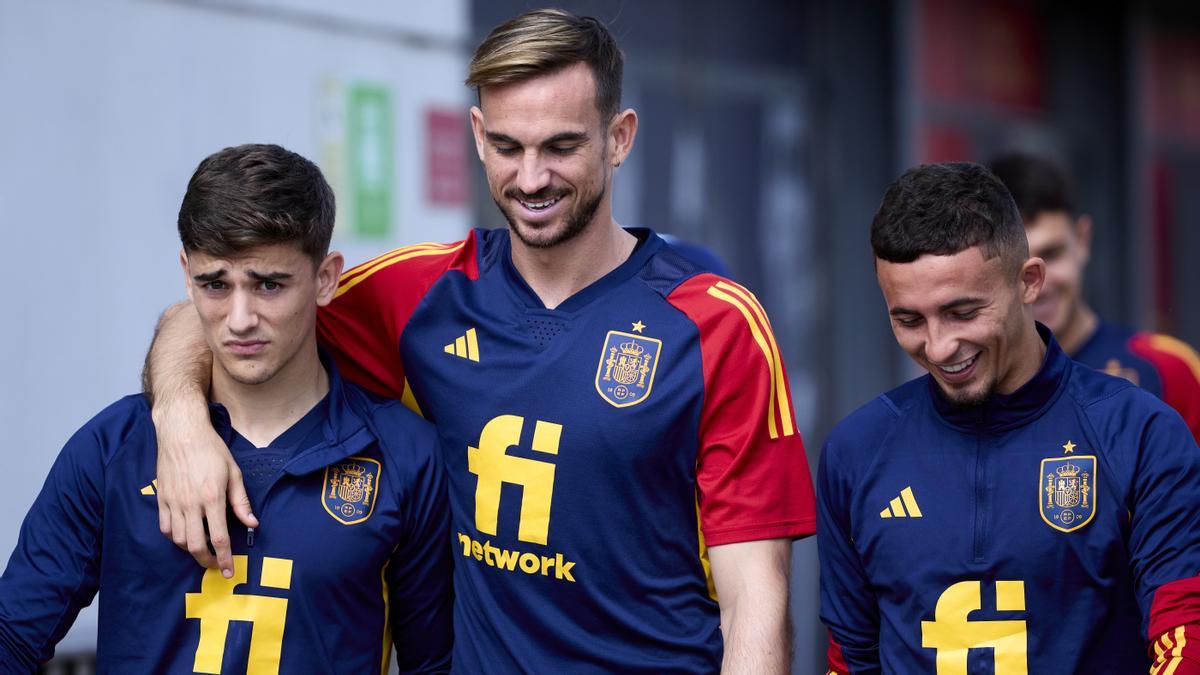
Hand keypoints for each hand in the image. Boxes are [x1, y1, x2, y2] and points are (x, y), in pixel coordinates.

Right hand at [153, 402, 256, 577]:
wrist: (181, 433)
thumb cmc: (211, 450)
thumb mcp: (234, 473)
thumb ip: (241, 502)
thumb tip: (252, 524)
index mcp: (212, 497)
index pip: (218, 537)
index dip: (224, 557)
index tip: (228, 570)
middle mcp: (191, 504)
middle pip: (195, 545)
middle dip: (207, 561)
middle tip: (216, 565)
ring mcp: (173, 502)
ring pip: (178, 539)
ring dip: (191, 550)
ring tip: (203, 549)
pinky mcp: (161, 499)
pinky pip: (165, 527)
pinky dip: (174, 537)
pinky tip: (184, 536)